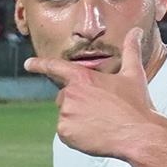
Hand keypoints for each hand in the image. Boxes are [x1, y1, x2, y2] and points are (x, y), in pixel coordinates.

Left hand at [23, 28, 159, 159]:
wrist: (138, 135)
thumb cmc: (136, 104)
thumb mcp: (133, 74)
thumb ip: (131, 51)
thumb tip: (137, 31)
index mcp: (83, 77)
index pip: (55, 67)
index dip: (40, 64)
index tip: (28, 64)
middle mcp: (69, 94)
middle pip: (65, 96)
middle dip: (79, 101)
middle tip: (102, 108)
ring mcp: (65, 114)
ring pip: (66, 114)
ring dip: (79, 118)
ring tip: (101, 121)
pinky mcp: (64, 132)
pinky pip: (66, 132)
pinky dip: (77, 134)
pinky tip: (95, 133)